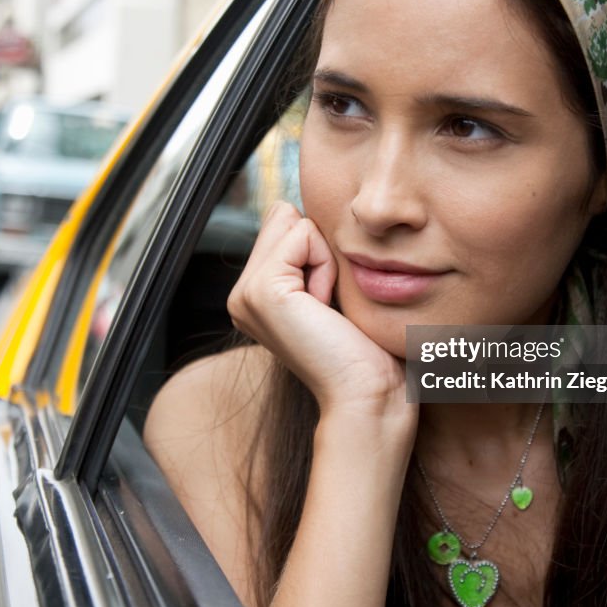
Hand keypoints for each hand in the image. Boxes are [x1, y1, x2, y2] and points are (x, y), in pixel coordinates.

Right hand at [228, 202, 413, 421]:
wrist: (366, 393)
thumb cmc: (363, 349)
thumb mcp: (328, 290)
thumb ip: (306, 254)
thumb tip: (301, 213)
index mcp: (252, 295)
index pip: (282, 222)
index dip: (318, 249)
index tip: (327, 300)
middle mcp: (240, 294)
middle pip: (284, 216)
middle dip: (318, 249)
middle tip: (328, 304)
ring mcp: (245, 294)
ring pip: (293, 222)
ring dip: (324, 257)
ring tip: (326, 306)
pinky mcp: (262, 291)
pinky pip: (303, 235)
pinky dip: (325, 263)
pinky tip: (324, 304)